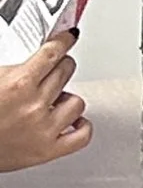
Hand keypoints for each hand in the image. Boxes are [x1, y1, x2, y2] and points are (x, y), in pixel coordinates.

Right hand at [0, 33, 88, 173]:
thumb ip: (15, 68)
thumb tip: (38, 56)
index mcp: (18, 84)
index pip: (53, 53)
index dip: (64, 41)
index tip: (69, 37)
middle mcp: (34, 105)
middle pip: (66, 72)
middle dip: (61, 66)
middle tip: (55, 69)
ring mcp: (44, 129)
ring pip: (77, 102)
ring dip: (67, 98)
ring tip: (55, 99)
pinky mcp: (47, 150)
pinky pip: (82, 136)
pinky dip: (82, 126)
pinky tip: (73, 121)